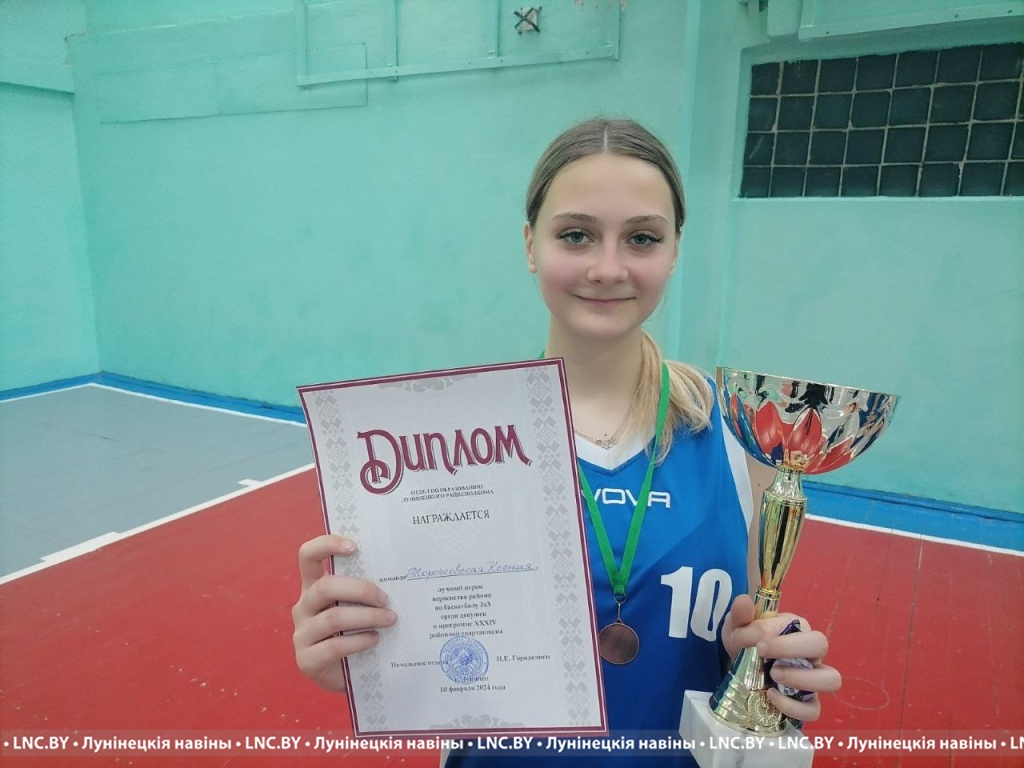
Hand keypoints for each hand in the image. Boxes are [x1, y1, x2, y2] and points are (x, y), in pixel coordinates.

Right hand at [291, 534, 396, 692]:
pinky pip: (334, 646)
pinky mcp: (306, 660)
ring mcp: (302, 634)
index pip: (307, 556)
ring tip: (389, 620)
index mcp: (313, 586)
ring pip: (334, 617)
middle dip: (361, 590)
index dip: (326, 545)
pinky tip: (374, 640)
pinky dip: (359, 641)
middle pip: (325, 587)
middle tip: (386, 599)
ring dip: (367, 617)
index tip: (354, 546)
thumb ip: (364, 592)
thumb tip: (398, 574)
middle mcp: (303, 606)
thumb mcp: (357, 606)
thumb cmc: (356, 631)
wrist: (347, 675)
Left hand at [721, 594, 841, 723]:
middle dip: (791, 648)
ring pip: (831, 679)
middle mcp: (810, 651)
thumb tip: (744, 601)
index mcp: (796, 627)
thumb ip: (740, 614)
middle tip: (762, 653)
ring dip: (802, 678)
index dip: (771, 632)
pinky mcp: (806, 703)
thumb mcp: (737, 625)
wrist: (739, 665)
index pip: (796, 624)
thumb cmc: (745, 640)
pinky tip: (771, 696)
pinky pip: (813, 710)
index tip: (749, 640)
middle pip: (821, 644)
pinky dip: (794, 707)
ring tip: (773, 676)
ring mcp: (812, 678)